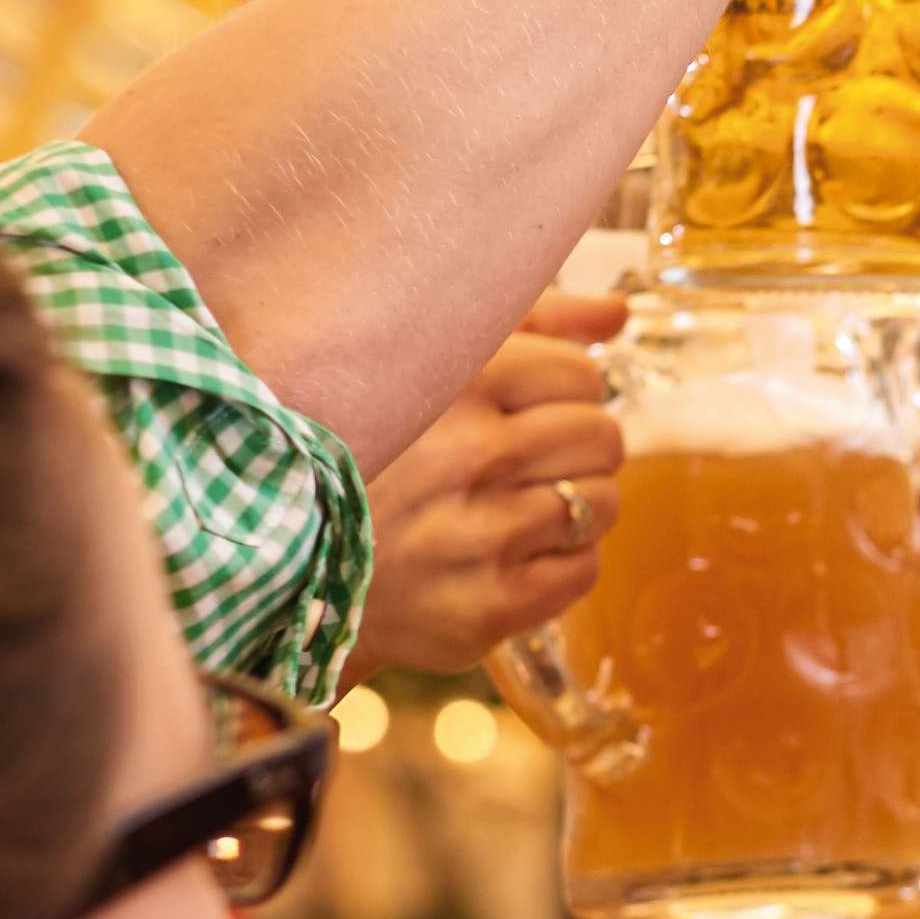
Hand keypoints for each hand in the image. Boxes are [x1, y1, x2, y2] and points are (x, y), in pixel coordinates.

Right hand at [346, 289, 625, 676]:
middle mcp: (467, 457)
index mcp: (453, 386)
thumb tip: (616, 311)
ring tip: (521, 505)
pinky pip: (585, 569)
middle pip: (602, 437)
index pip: (580, 375)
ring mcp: (479, 536)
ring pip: (603, 504)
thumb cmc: (383, 454)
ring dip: (576, 504)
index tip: (535, 407)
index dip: (569, 391)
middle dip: (580, 447)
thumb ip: (533, 325)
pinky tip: (514, 553)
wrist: (303, 569)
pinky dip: (562, 561)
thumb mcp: (434, 367)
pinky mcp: (490, 606)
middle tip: (533, 461)